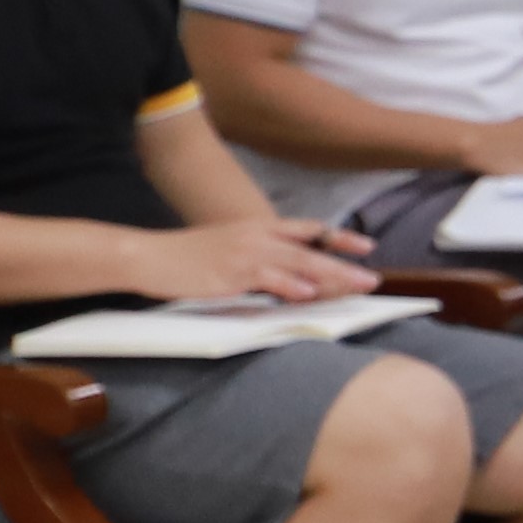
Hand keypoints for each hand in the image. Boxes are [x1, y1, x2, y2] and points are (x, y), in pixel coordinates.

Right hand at [132, 214, 378, 306]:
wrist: (148, 256)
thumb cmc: (185, 258)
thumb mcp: (228, 250)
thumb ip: (259, 260)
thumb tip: (288, 277)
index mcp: (257, 228)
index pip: (307, 229)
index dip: (338, 237)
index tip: (367, 245)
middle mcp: (256, 235)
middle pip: (310, 247)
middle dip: (345, 263)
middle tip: (373, 278)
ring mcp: (245, 252)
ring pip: (298, 262)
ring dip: (331, 275)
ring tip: (358, 286)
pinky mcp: (230, 271)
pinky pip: (267, 277)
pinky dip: (290, 285)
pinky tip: (309, 294)